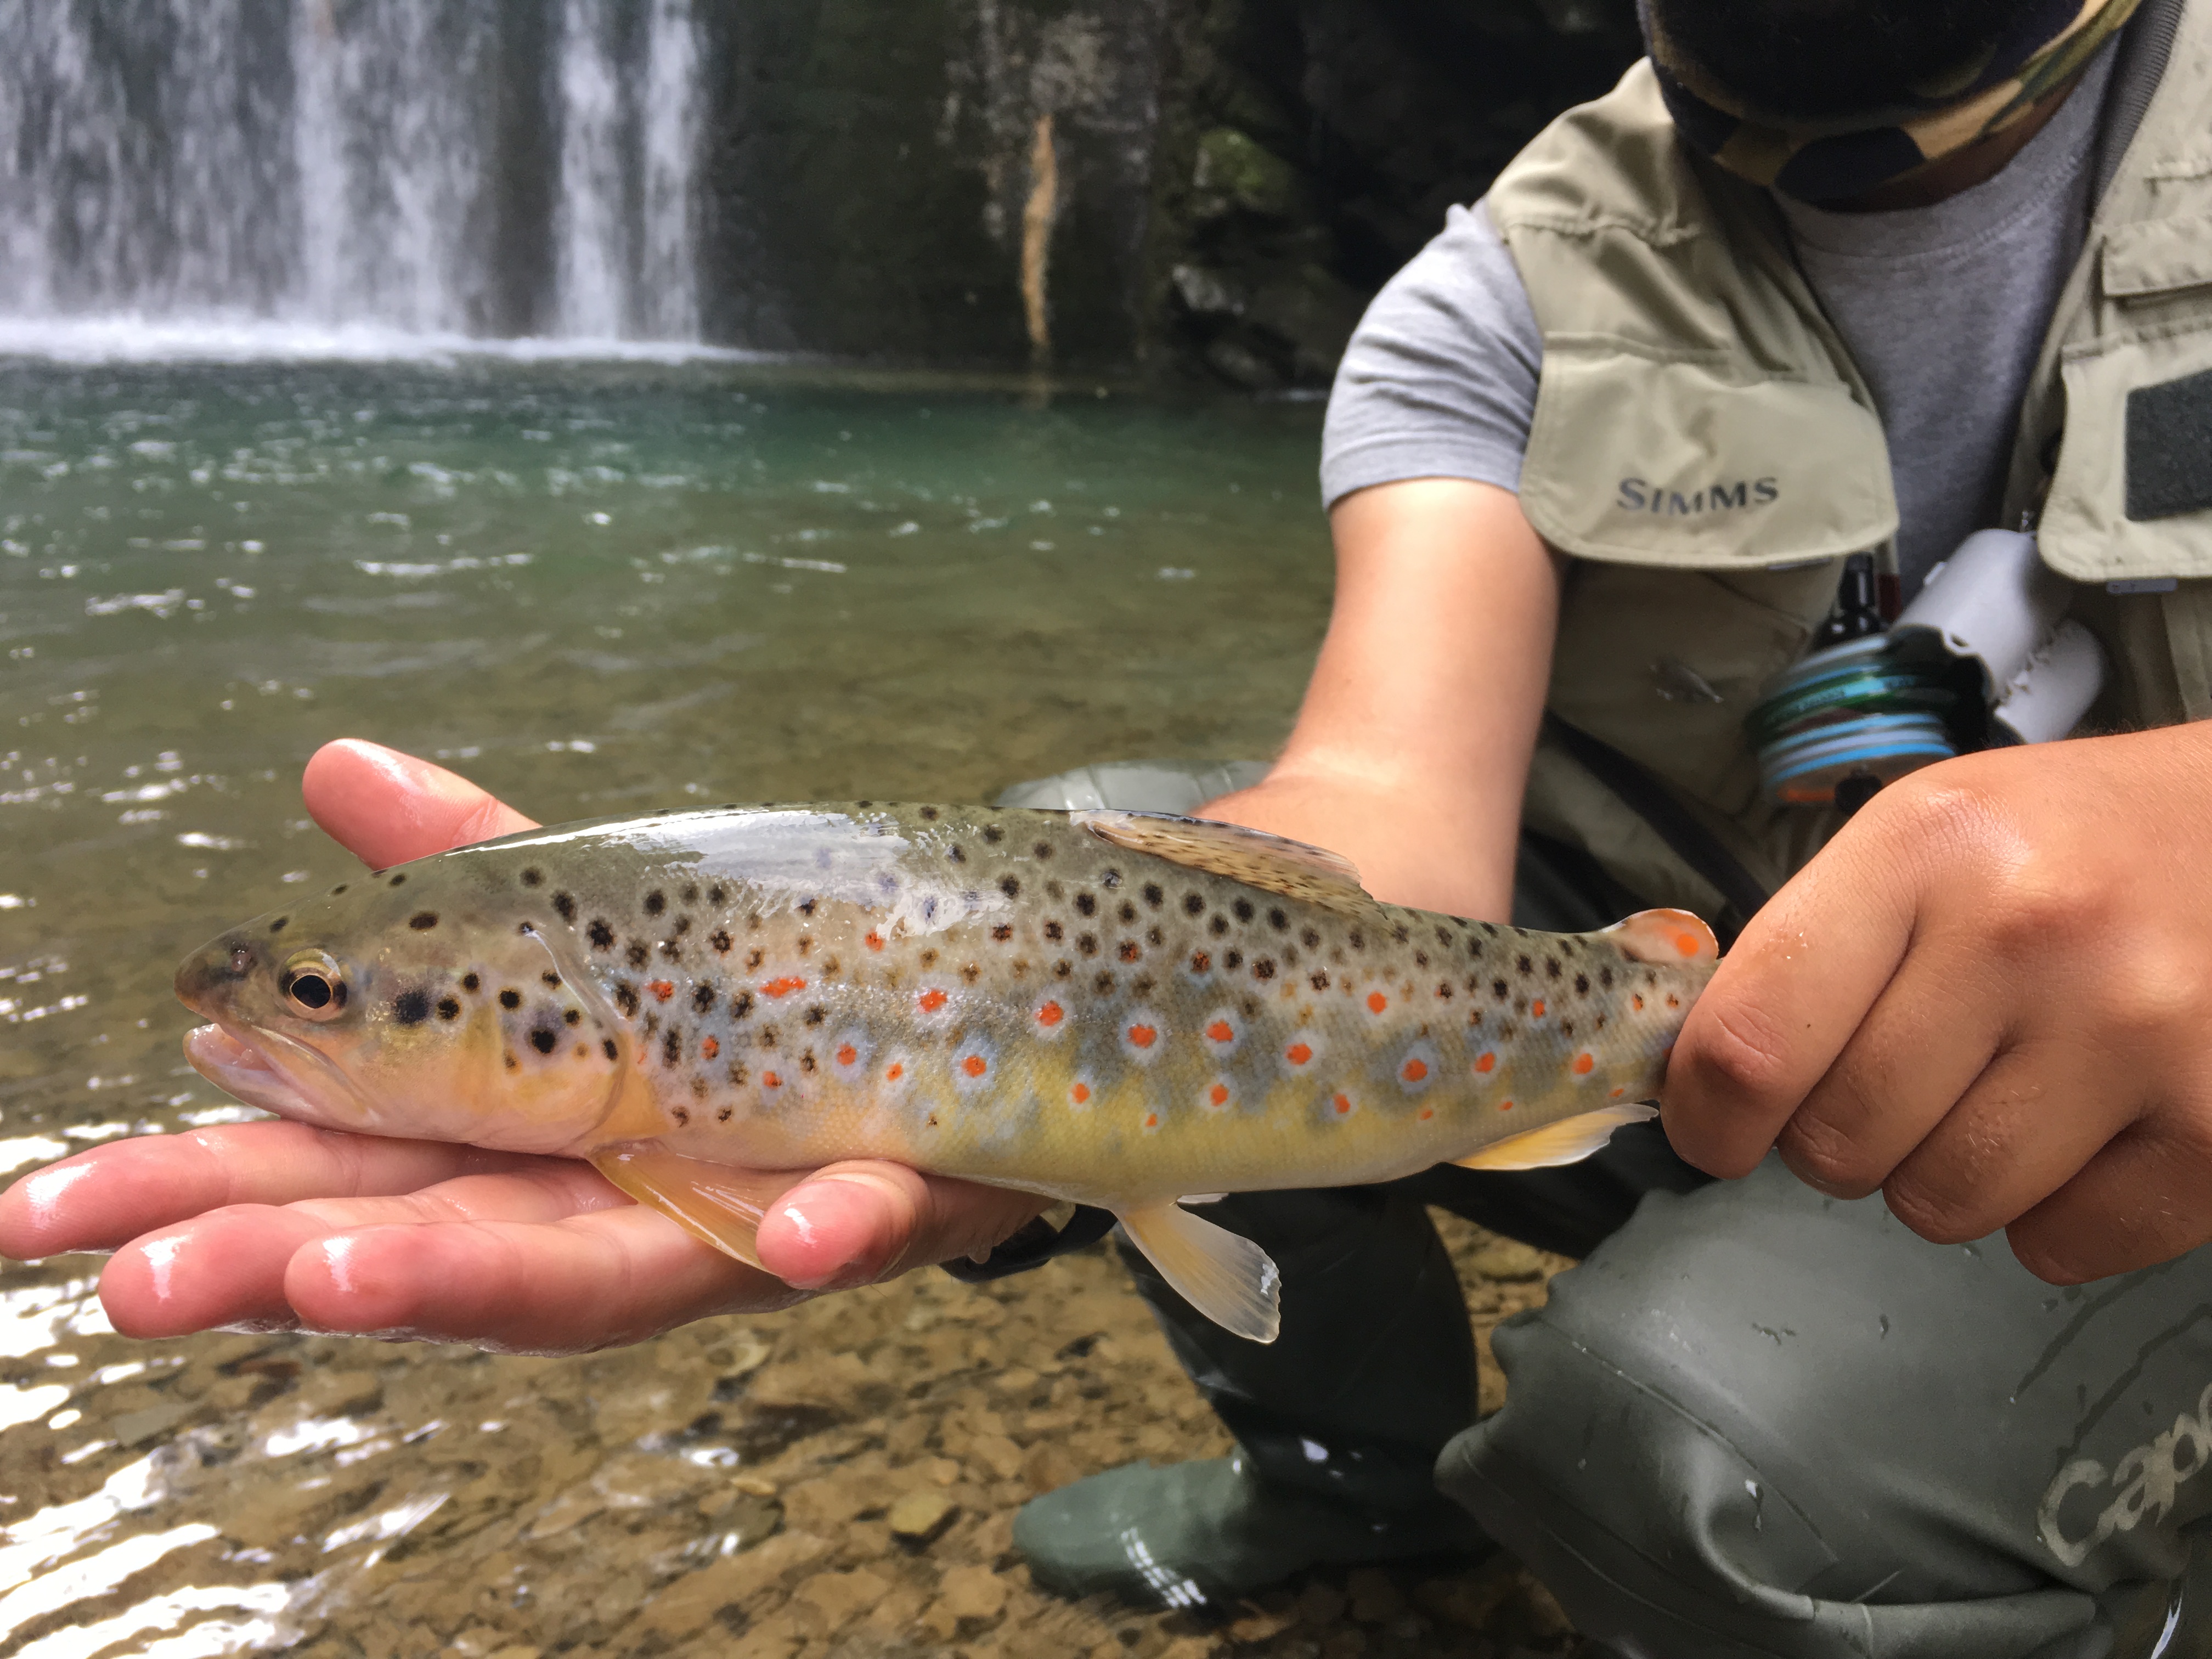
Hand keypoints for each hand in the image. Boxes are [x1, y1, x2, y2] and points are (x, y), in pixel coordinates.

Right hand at [0, 739, 1044, 1352]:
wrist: (959, 997)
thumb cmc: (746, 980)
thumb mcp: (594, 919)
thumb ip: (470, 869)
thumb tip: (331, 765)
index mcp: (528, 1131)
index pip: (347, 1168)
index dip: (206, 1192)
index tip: (47, 1214)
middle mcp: (619, 1194)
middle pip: (444, 1243)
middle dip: (296, 1264)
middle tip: (147, 1281)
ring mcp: (749, 1206)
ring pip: (619, 1266)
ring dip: (487, 1279)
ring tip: (343, 1282)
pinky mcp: (894, 1189)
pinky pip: (868, 1217)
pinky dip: (828, 1227)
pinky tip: (797, 1236)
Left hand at [1664, 725, 2211, 1284]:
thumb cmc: (2076, 843)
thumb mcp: (1927, 837)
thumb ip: (1806, 948)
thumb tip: (1699, 1079)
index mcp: (1927, 849)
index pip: (1753, 1040)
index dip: (1708, 1115)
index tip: (1714, 1132)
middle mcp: (2028, 933)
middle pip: (1840, 1141)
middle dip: (1843, 1133)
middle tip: (1905, 1077)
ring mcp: (2136, 1032)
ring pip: (1943, 1206)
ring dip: (1946, 1174)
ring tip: (2005, 1088)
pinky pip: (2061, 1247)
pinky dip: (2057, 1213)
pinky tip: (2089, 1125)